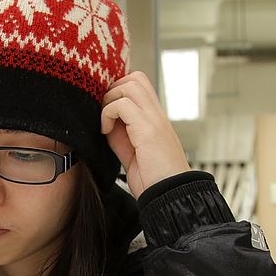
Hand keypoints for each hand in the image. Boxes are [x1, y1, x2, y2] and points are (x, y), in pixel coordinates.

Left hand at [101, 71, 190, 198]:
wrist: (170, 197)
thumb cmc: (154, 180)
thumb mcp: (132, 153)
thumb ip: (121, 135)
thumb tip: (106, 121)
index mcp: (154, 119)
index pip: (138, 85)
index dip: (118, 92)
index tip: (106, 114)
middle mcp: (157, 115)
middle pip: (135, 77)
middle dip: (113, 91)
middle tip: (105, 117)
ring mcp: (154, 120)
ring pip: (130, 84)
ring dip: (110, 100)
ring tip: (106, 125)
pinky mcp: (148, 130)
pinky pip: (122, 104)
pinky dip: (108, 114)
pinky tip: (106, 132)